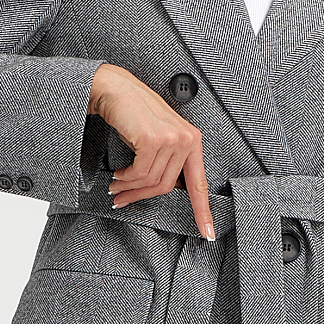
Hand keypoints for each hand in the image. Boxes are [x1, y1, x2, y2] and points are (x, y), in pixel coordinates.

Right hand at [89, 65, 215, 239]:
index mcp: (192, 141)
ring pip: (151, 181)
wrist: (116, 90)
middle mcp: (187, 140)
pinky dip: (125, 178)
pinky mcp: (153, 140)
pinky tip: (118, 174)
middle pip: (167, 186)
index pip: (200, 184)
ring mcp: (172, 139)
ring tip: (116, 187)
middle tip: (122, 199)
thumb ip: (167, 162)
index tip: (207, 233)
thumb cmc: (134, 114)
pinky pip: (139, 173)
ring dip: (129, 187)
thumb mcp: (158, 140)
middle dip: (141, 196)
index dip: (203, 211)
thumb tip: (163, 190)